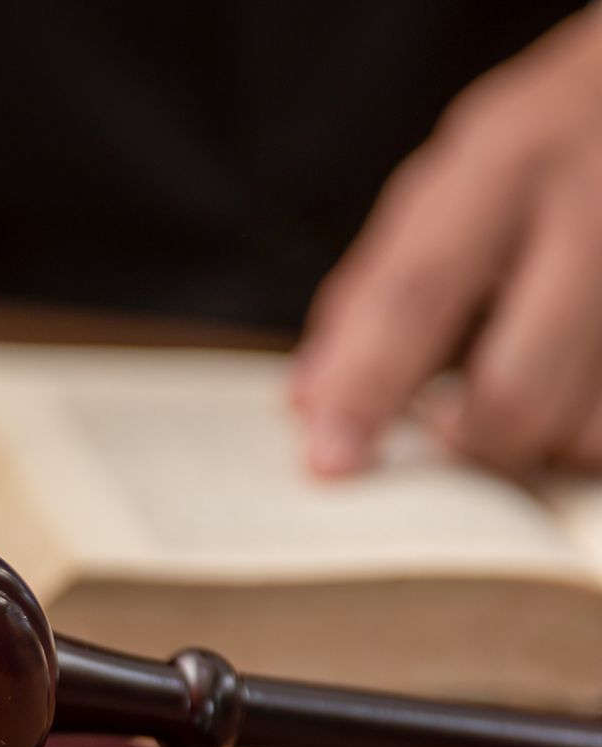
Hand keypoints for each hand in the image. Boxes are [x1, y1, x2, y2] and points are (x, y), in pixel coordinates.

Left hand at [293, 10, 601, 475]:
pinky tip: (578, 395)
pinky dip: (591, 435)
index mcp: (507, 162)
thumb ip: (378, 286)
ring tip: (535, 401)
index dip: (367, 387)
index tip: (331, 461)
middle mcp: (593, 200)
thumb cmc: (553, 144)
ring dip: (548, 444)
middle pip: (517, 384)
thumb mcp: (459, 180)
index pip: (418, 294)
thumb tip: (311, 402)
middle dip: (474, 442)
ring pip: (589, 425)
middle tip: (457, 435)